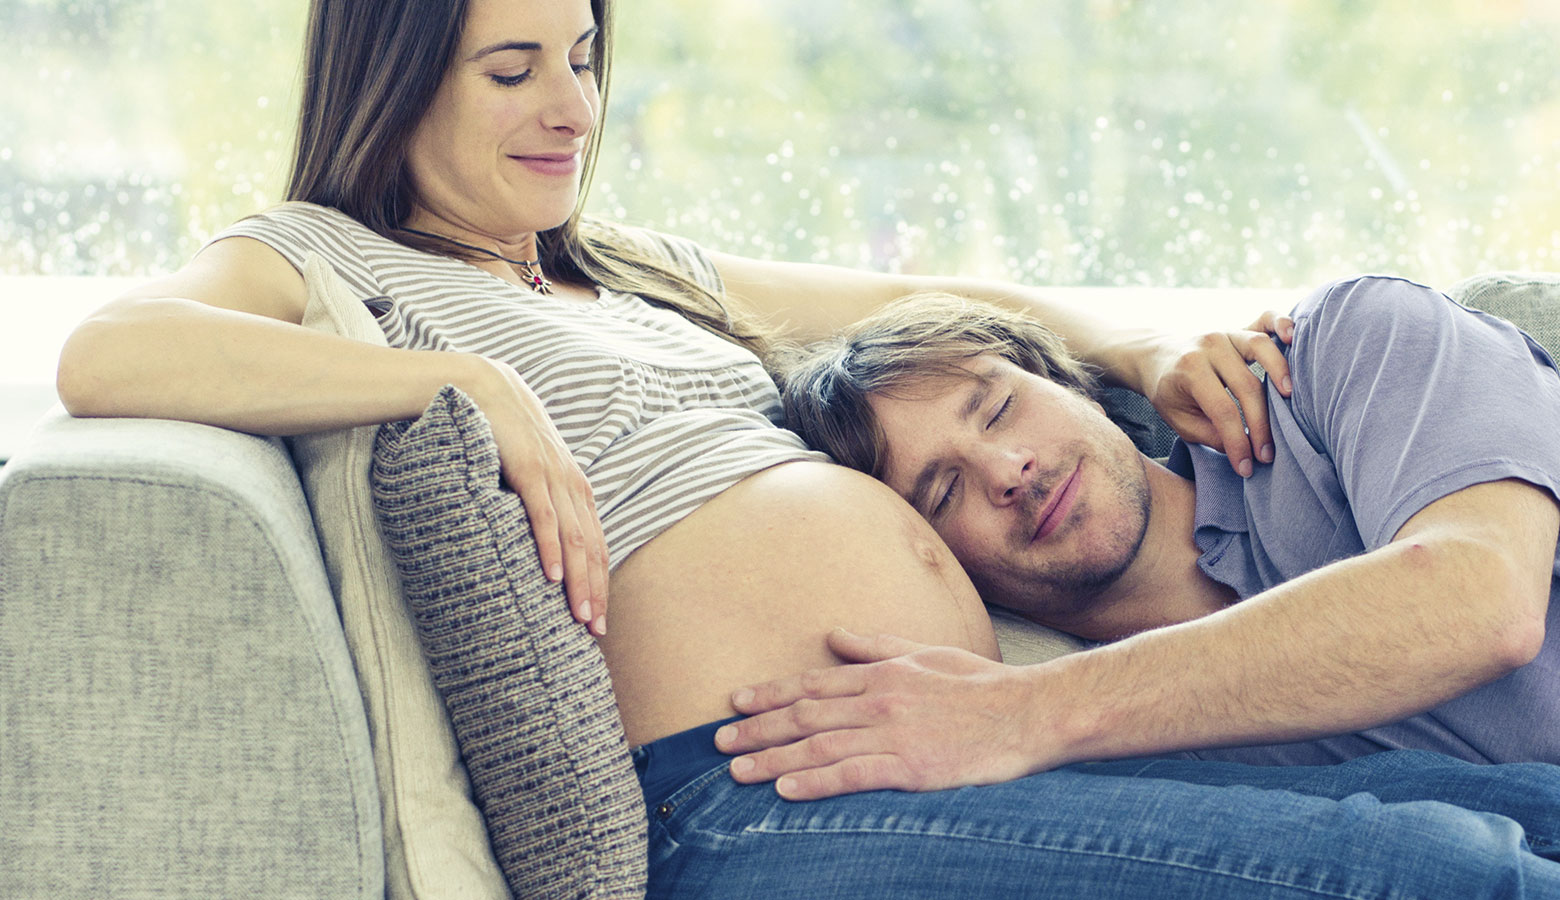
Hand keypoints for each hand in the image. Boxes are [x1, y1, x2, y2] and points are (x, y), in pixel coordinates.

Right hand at [466, 357, 608, 634]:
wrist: (484, 387)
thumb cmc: (502, 434)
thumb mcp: (527, 472)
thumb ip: (537, 502)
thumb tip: (534, 541)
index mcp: (574, 488)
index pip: (595, 544)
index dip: (600, 582)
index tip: (599, 619)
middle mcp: (572, 485)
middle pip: (592, 548)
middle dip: (596, 592)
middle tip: (596, 632)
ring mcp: (553, 477)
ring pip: (574, 539)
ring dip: (579, 581)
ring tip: (580, 617)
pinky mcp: (529, 469)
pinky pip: (543, 516)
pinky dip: (551, 547)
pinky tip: (553, 577)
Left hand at [716, 629, 1045, 799]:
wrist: (1029, 713)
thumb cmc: (982, 685)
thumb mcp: (926, 653)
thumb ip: (875, 646)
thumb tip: (833, 635)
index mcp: (882, 673)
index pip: (812, 684)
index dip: (770, 694)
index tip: (735, 702)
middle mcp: (879, 701)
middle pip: (804, 716)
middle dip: (757, 729)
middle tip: (719, 742)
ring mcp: (894, 735)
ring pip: (819, 747)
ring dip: (773, 760)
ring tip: (737, 772)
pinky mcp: (911, 768)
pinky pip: (852, 776)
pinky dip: (815, 782)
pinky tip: (785, 790)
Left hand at [1138, 310, 1295, 477]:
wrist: (1155, 356)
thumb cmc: (1169, 392)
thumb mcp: (1178, 420)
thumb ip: (1209, 434)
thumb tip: (1242, 448)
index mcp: (1189, 371)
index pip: (1222, 411)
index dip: (1238, 442)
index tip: (1246, 466)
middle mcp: (1208, 347)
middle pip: (1246, 387)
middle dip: (1261, 425)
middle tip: (1267, 455)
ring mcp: (1225, 333)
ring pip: (1260, 347)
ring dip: (1279, 372)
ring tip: (1289, 399)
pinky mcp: (1238, 327)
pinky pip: (1265, 318)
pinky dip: (1281, 323)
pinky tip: (1292, 337)